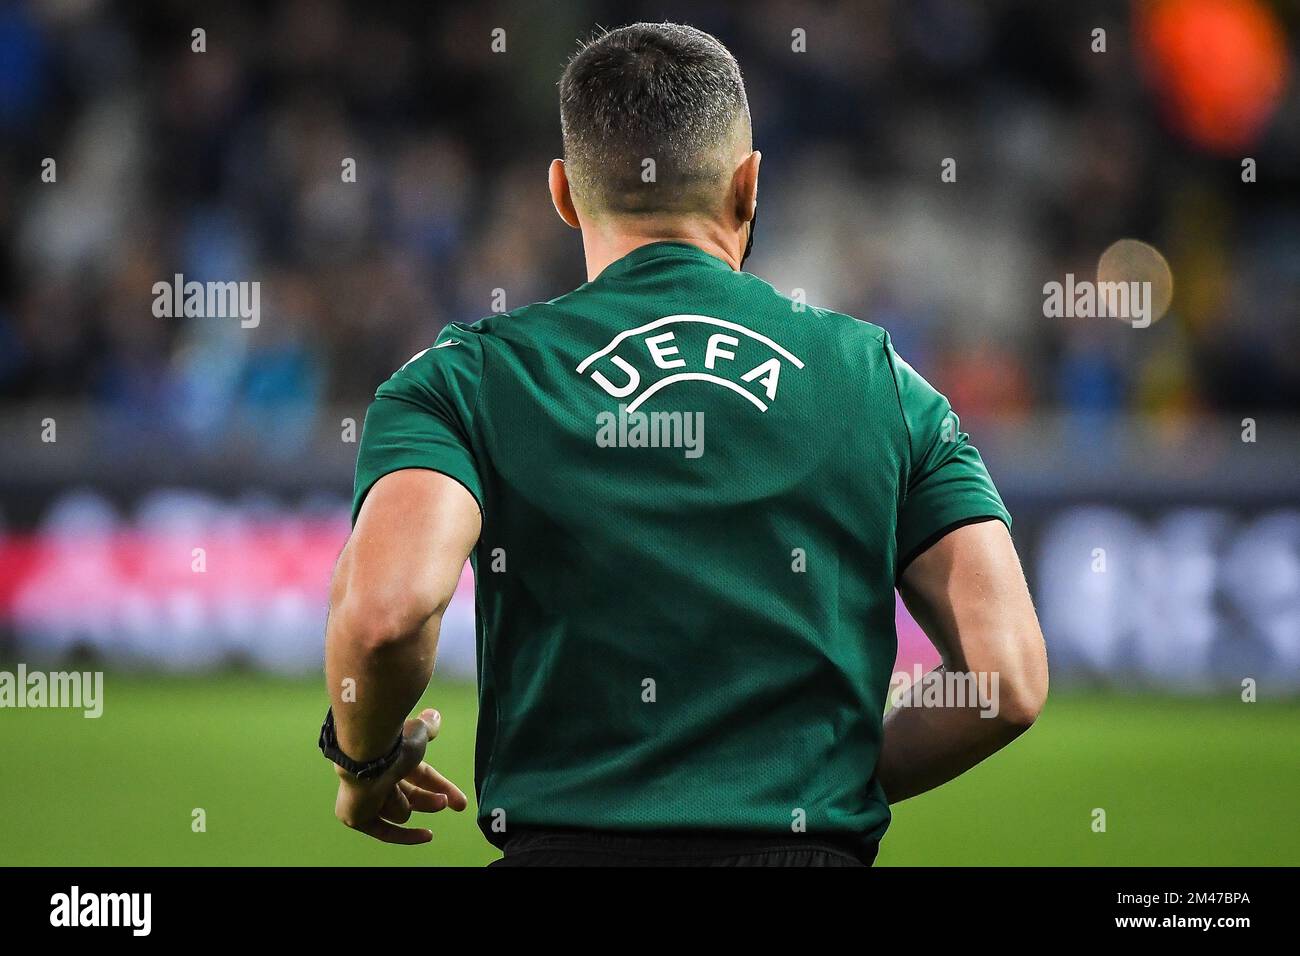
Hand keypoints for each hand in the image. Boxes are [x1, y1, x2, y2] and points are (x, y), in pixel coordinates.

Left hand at [333, 708, 469, 843]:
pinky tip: (427, 835)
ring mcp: (364, 801)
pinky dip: (405, 835)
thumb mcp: (418, 733)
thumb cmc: (393, 743)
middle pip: (412, 797)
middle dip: (430, 801)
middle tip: (446, 803)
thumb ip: (427, 727)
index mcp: (388, 758)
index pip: (419, 776)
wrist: (368, 757)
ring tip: (390, 784)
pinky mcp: (356, 818)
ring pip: (399, 811)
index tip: (460, 801)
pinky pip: (385, 832)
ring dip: (400, 800)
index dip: (439, 786)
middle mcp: (375, 779)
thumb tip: (433, 716)